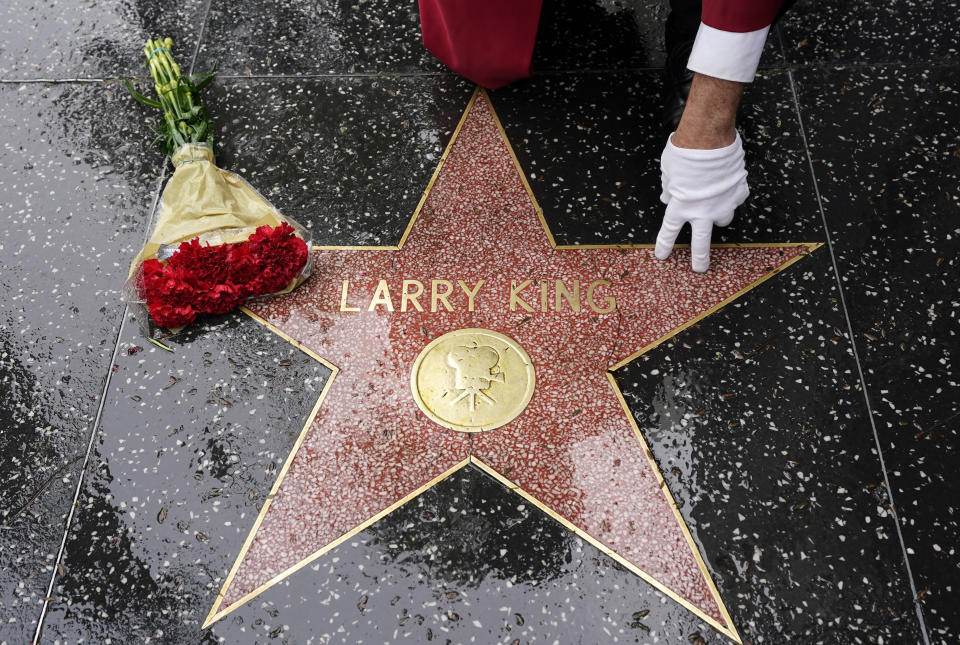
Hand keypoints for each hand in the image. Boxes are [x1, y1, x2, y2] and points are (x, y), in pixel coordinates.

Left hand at [655, 131, 748, 271]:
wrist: (709, 139)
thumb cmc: (685, 153)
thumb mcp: (668, 172)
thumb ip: (669, 188)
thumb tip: (668, 196)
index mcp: (680, 207)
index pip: (669, 231)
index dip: (664, 244)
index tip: (662, 255)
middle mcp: (701, 211)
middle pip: (701, 243)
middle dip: (699, 259)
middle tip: (699, 269)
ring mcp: (722, 204)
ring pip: (723, 221)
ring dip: (718, 217)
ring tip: (715, 208)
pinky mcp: (738, 193)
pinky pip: (735, 200)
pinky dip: (731, 196)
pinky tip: (728, 187)